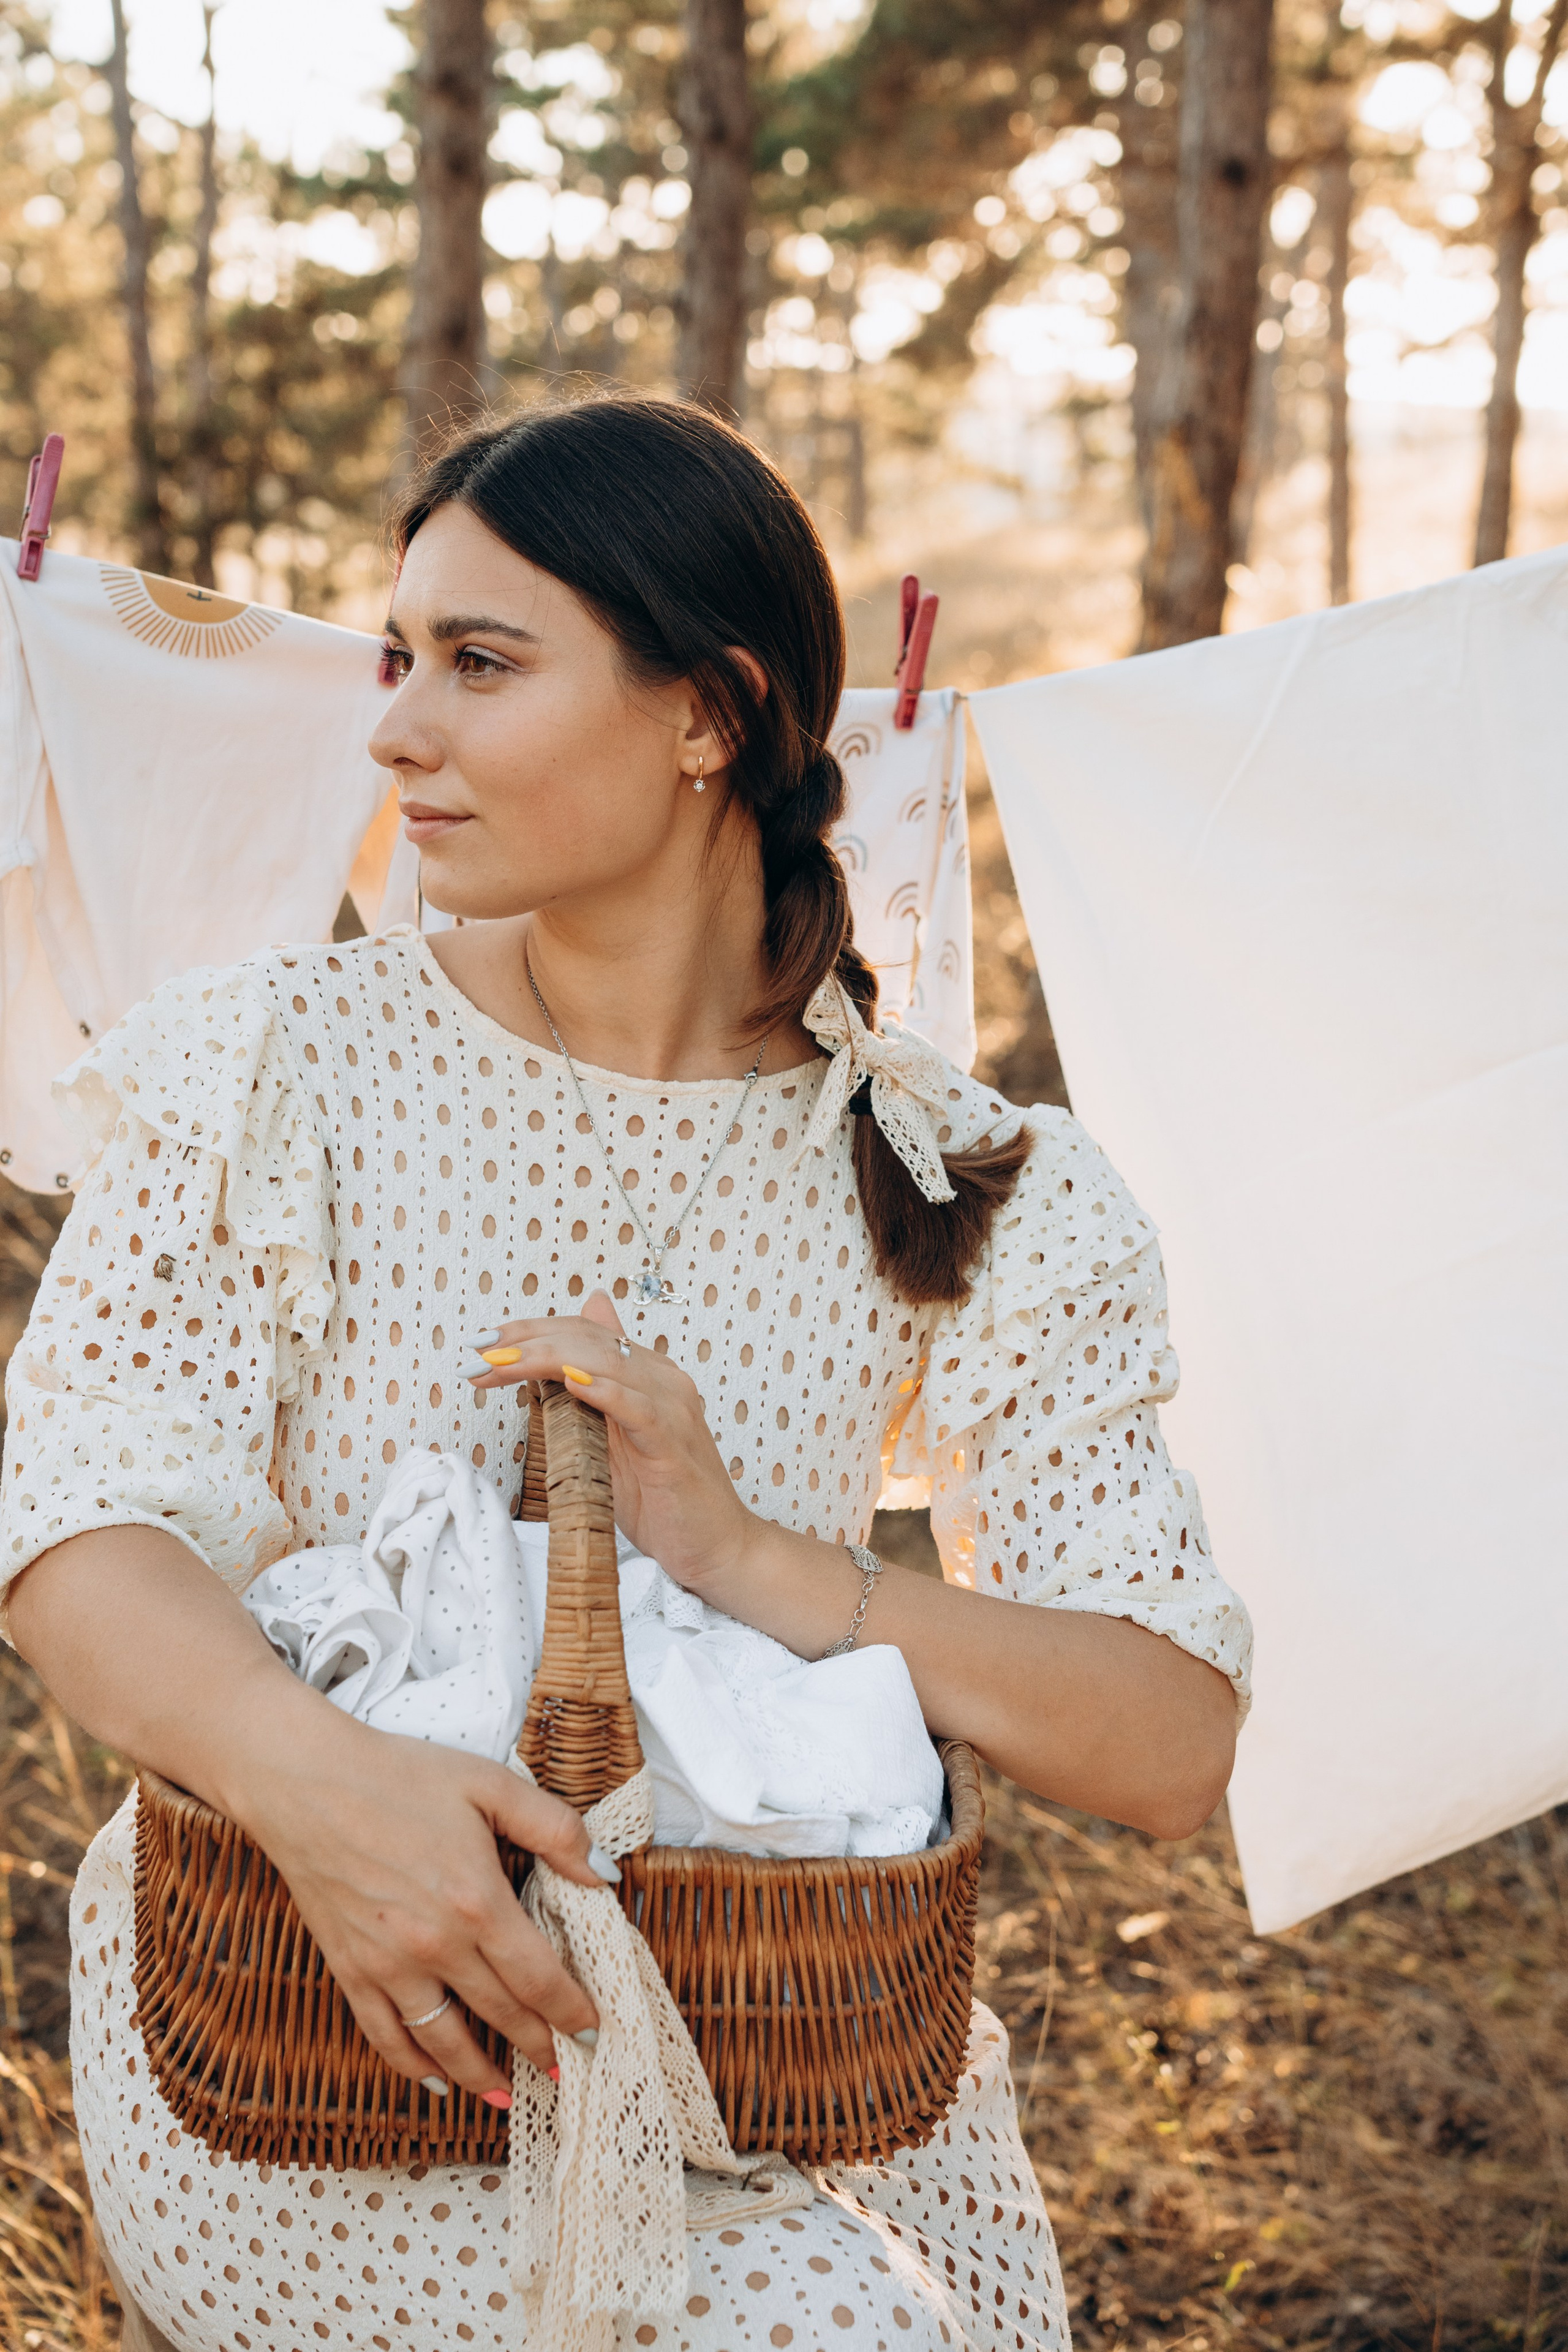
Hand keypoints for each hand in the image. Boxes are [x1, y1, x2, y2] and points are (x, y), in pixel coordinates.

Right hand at [238, 1686, 610, 2102]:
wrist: (307, 1783)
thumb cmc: (401, 1776)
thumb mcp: (492, 1784)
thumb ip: (556, 1829)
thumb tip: (603, 1876)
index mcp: (477, 1901)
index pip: (539, 1978)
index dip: (571, 2012)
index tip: (593, 2032)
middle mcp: (435, 1945)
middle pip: (501, 2014)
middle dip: (539, 2048)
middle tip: (567, 2071)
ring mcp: (388, 1965)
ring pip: (444, 2042)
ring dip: (481, 2074)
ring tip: (508, 2093)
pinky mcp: (350, 1969)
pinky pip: (384, 2036)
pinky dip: (412, 2067)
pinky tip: (435, 2081)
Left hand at [459, 1291, 756, 1592]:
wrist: (719, 1549)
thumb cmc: (664, 1502)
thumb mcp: (612, 1444)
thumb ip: (590, 1401)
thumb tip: (561, 1361)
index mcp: (647, 1376)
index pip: (583, 1332)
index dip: (530, 1332)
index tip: (483, 1345)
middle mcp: (662, 1380)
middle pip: (587, 1338)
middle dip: (524, 1341)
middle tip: (477, 1351)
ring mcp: (671, 1409)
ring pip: (605, 1363)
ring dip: (543, 1358)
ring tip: (498, 1364)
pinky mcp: (673, 1445)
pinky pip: (638, 1408)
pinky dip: (605, 1391)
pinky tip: (571, 1383)